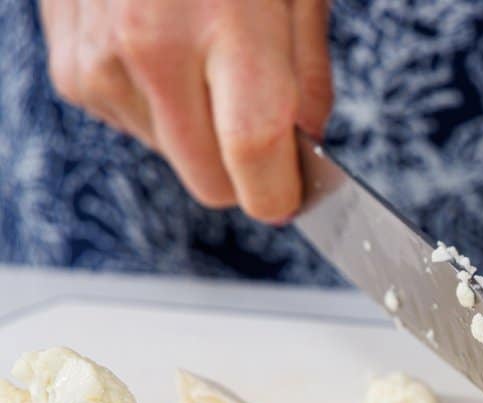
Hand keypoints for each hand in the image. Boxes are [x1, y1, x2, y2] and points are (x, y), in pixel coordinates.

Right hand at [40, 0, 333, 223]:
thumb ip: (307, 72)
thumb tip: (307, 142)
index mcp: (224, 24)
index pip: (254, 152)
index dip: (279, 192)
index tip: (292, 196)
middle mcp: (153, 49)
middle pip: (210, 181)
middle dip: (244, 171)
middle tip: (260, 122)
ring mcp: (104, 62)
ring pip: (173, 160)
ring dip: (199, 131)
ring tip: (203, 55)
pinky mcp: (73, 71)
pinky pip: (135, 127)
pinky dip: (159, 105)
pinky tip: (163, 48)